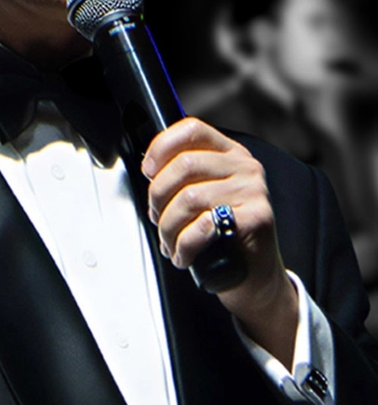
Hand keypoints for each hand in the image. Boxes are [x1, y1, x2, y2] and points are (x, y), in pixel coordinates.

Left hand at [143, 117, 297, 367]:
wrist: (255, 274)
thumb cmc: (221, 232)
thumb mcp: (204, 193)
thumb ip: (184, 175)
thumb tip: (150, 169)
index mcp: (229, 152)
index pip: (191, 130)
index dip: (161, 147)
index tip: (148, 170)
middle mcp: (244, 166)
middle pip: (184, 164)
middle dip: (158, 196)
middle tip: (156, 216)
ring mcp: (253, 191)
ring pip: (188, 198)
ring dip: (168, 227)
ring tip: (169, 241)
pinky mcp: (257, 219)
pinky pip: (203, 226)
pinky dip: (184, 245)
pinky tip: (183, 254)